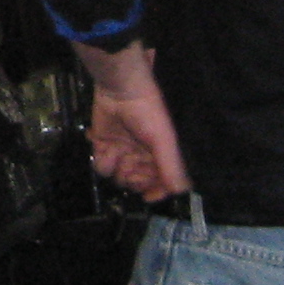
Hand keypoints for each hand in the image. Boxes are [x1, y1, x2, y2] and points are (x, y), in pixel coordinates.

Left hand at [87, 81, 191, 202]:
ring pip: (119, 179)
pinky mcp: (104, 146)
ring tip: (119, 151)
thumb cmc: (148, 112)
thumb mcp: (165, 140)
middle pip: (138, 184)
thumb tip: (181, 193)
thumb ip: (172, 167)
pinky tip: (106, 146)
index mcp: (160, 156)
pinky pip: (102, 167)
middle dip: (134, 179)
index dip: (155, 192)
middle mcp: (142, 157)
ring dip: (117, 169)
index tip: (148, 196)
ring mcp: (123, 153)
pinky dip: (102, 160)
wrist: (120, 88)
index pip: (160, 185)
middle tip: (131, 164)